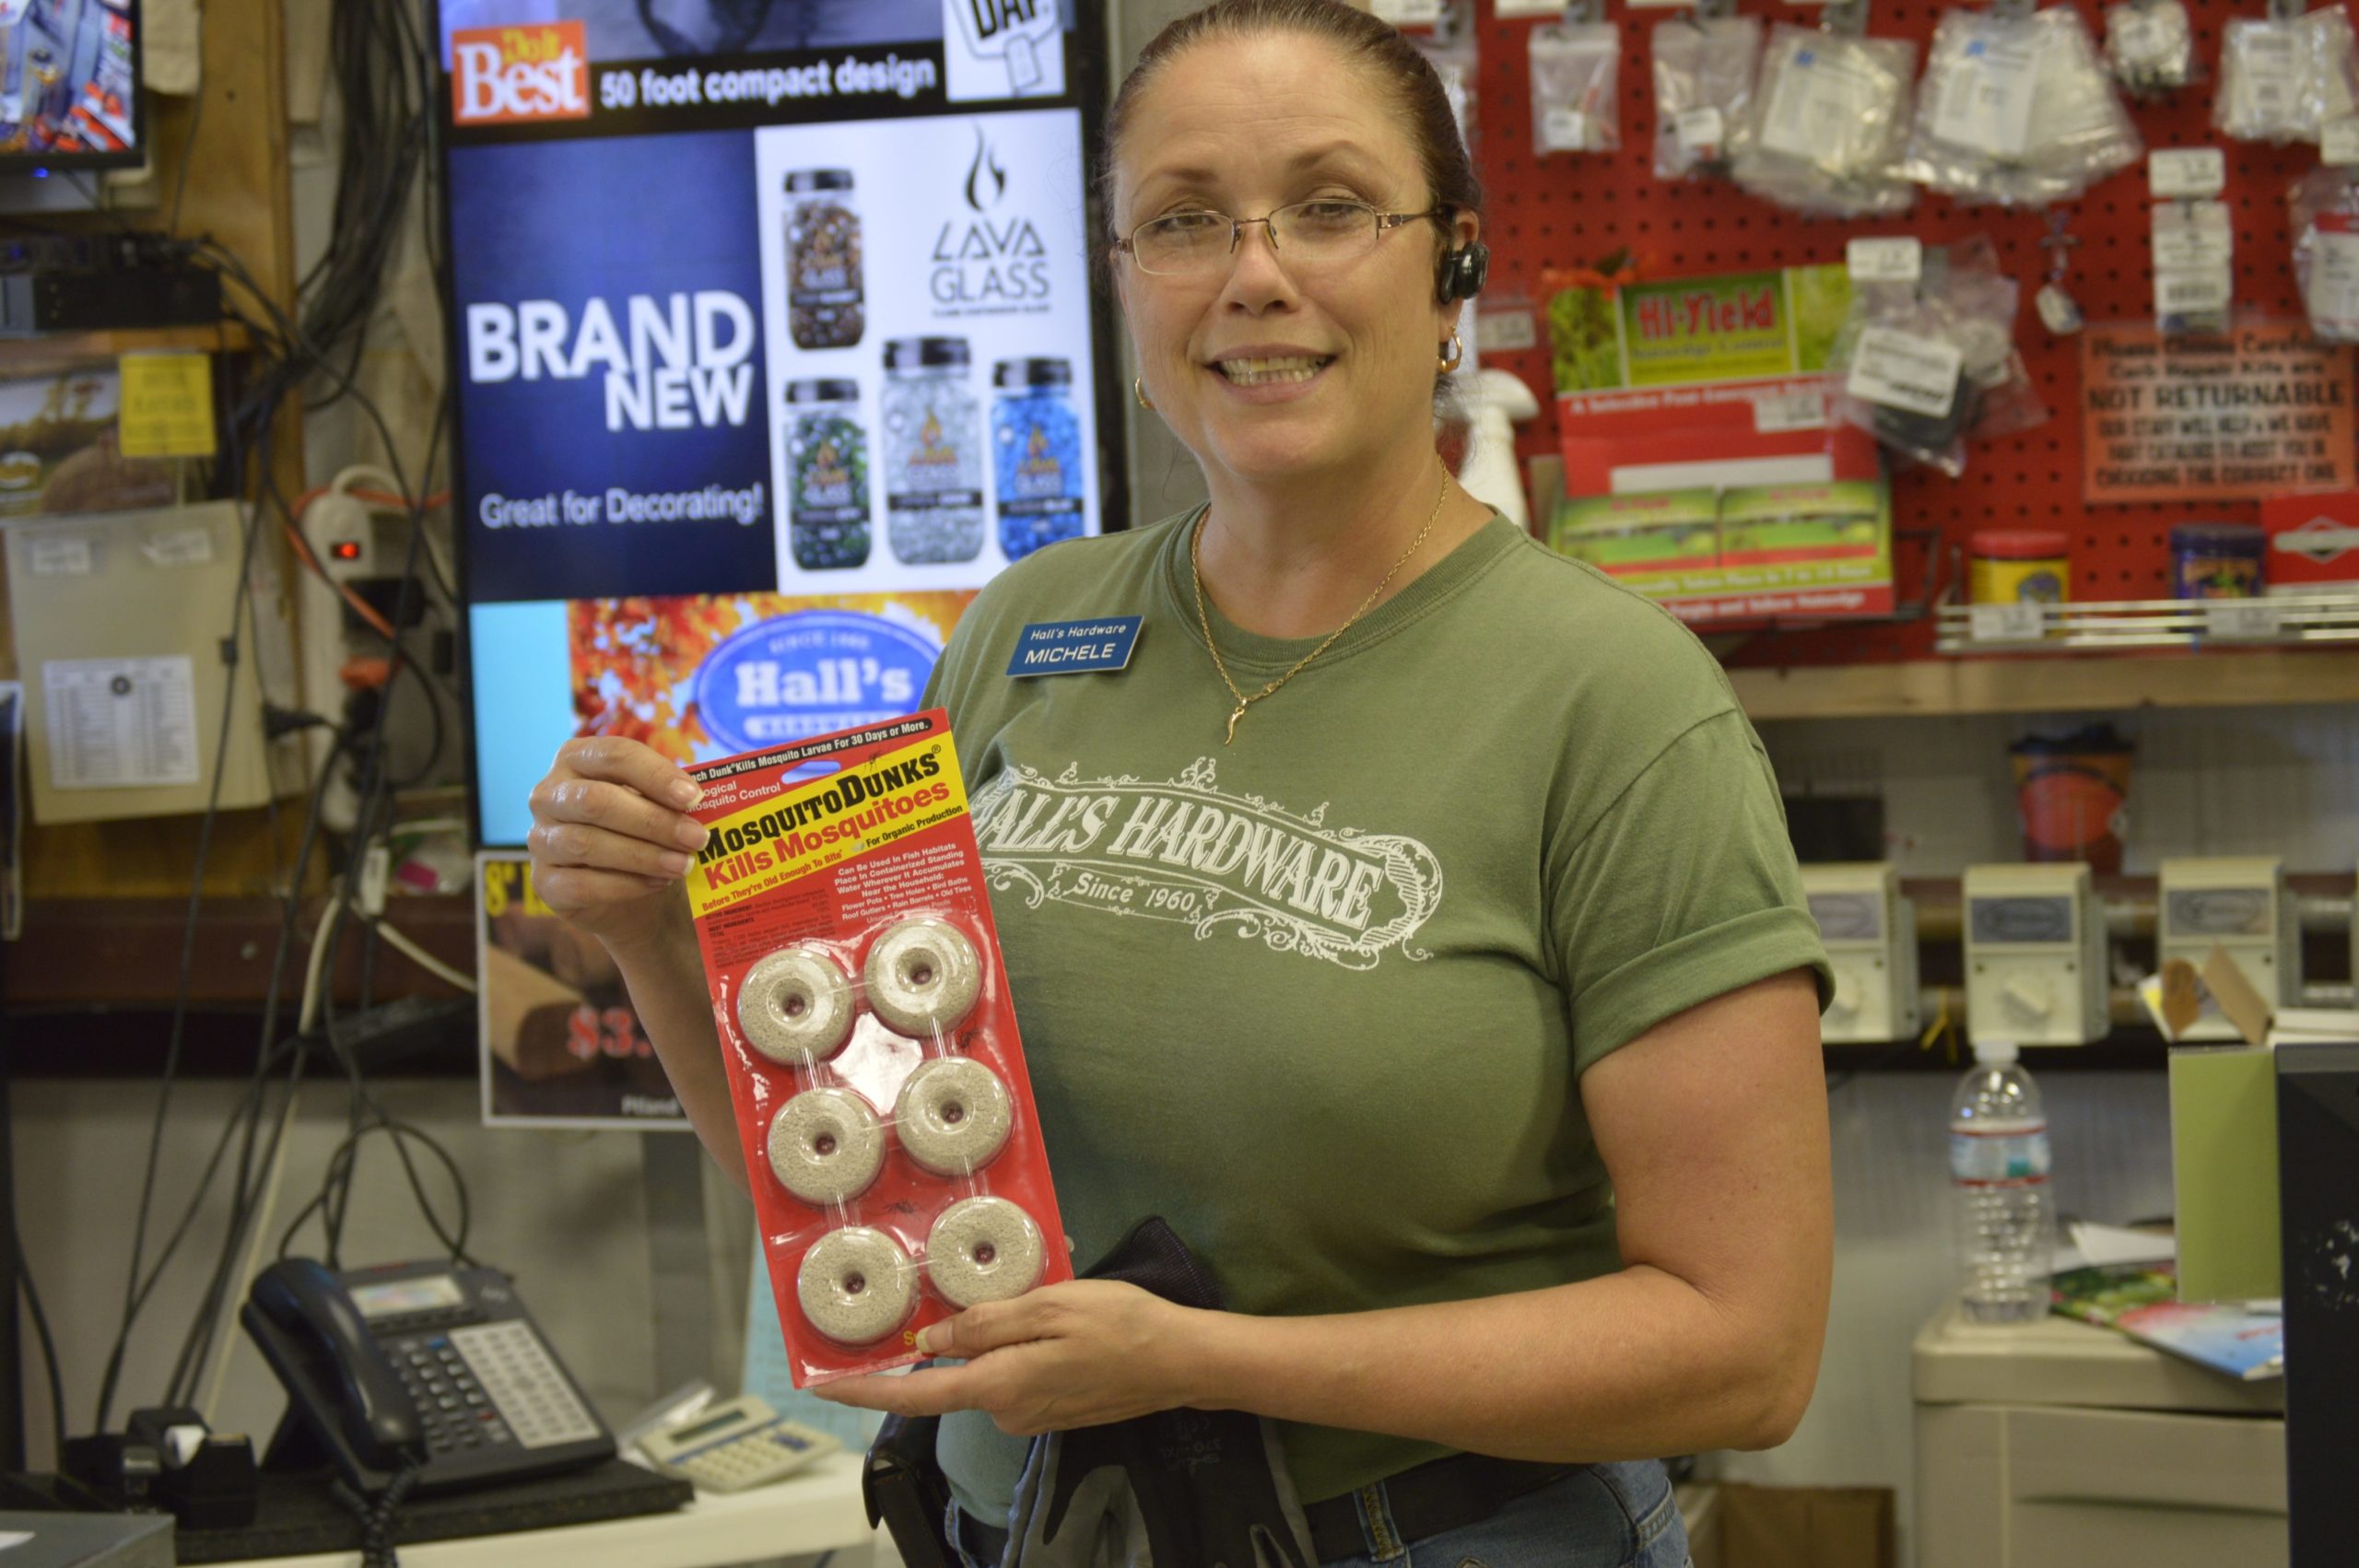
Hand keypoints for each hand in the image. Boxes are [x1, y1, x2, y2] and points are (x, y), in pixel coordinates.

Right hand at [526, 737, 706, 953]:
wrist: (629, 893)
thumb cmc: (643, 833)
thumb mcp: (657, 806)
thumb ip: (671, 798)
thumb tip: (699, 801)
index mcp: (577, 759)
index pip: (614, 755)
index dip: (656, 774)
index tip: (694, 797)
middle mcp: (549, 795)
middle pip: (597, 800)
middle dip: (654, 820)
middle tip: (697, 838)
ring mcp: (540, 839)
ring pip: (587, 843)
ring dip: (643, 855)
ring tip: (683, 865)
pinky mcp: (543, 882)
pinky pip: (581, 884)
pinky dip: (625, 885)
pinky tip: (657, 883)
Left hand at [812, 1281, 1204, 1436]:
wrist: (1179, 1360)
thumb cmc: (1119, 1325)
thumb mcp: (1048, 1306)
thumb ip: (984, 1324)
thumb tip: (930, 1341)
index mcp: (997, 1386)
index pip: (913, 1395)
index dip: (864, 1389)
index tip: (822, 1383)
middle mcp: (1005, 1411)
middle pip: (952, 1375)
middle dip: (954, 1337)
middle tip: (982, 1290)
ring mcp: (1029, 1416)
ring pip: (986, 1371)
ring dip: (995, 1338)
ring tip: (1043, 1300)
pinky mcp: (1049, 1410)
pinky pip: (1013, 1376)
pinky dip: (1017, 1349)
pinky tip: (1056, 1323)